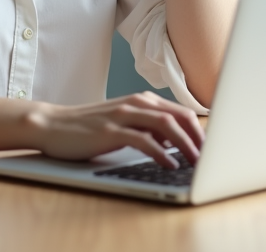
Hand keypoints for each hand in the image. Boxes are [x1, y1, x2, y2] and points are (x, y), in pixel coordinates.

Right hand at [24, 92, 203, 167]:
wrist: (53, 125)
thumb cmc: (89, 127)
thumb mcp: (124, 123)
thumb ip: (149, 128)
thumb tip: (176, 142)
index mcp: (141, 100)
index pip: (181, 112)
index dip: (200, 130)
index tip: (212, 148)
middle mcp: (136, 103)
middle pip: (179, 116)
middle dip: (199, 137)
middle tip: (211, 157)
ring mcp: (123, 116)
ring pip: (165, 126)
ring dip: (185, 145)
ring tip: (196, 162)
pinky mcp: (110, 131)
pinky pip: (143, 140)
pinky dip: (160, 152)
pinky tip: (169, 164)